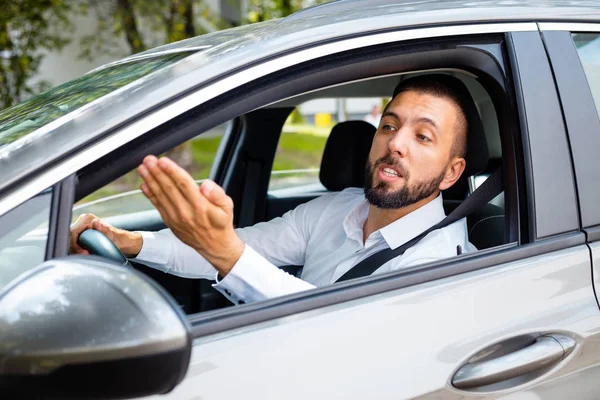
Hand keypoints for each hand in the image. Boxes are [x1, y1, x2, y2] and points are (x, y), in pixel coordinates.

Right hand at [70, 213, 142, 257]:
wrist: (122, 242)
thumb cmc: (117, 239)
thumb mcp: (110, 236)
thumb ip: (103, 229)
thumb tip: (95, 223)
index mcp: (87, 219)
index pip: (72, 232)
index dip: (74, 244)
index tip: (83, 252)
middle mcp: (83, 220)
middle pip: (69, 236)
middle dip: (74, 248)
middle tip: (84, 255)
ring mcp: (81, 226)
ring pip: (70, 239)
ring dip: (75, 249)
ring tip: (85, 254)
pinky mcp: (81, 233)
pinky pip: (73, 241)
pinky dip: (77, 248)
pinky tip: (83, 252)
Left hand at [137, 155, 244, 275]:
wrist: (215, 246)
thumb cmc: (221, 223)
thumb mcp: (228, 207)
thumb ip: (218, 194)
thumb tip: (206, 185)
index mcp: (201, 206)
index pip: (184, 184)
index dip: (172, 171)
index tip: (163, 161)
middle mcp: (186, 212)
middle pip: (169, 188)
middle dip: (157, 172)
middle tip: (148, 160)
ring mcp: (176, 218)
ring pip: (161, 196)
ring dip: (150, 181)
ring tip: (143, 168)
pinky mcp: (170, 222)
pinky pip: (158, 206)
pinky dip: (150, 195)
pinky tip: (144, 185)